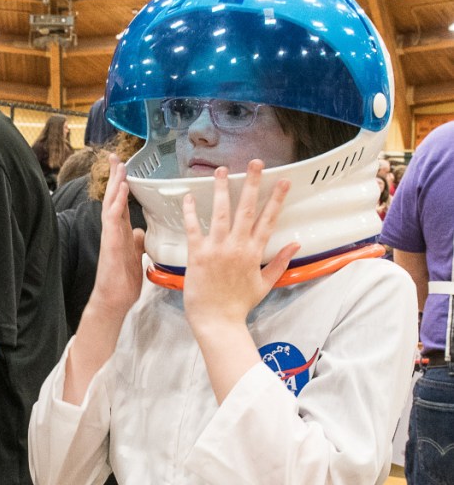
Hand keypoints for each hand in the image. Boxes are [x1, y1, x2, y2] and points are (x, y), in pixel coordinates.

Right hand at [92, 154, 144, 319]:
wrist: (114, 299)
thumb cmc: (123, 281)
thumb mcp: (135, 256)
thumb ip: (137, 242)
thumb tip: (141, 231)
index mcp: (121, 232)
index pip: (121, 203)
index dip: (123, 185)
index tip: (125, 168)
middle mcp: (114, 230)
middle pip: (113, 198)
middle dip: (116, 178)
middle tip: (117, 158)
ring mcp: (111, 235)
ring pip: (111, 204)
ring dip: (115, 185)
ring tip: (119, 167)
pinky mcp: (110, 243)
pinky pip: (112, 219)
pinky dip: (116, 203)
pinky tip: (120, 191)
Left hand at [182, 160, 298, 334]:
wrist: (218, 322)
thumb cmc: (239, 305)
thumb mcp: (265, 285)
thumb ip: (279, 263)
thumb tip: (296, 245)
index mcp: (254, 253)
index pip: (268, 220)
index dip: (277, 199)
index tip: (284, 181)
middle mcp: (237, 247)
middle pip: (247, 209)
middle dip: (252, 183)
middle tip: (255, 162)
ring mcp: (217, 249)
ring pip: (221, 213)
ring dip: (221, 189)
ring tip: (222, 170)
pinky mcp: (198, 255)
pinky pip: (193, 228)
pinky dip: (191, 212)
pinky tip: (189, 196)